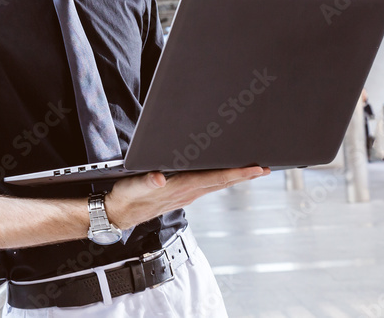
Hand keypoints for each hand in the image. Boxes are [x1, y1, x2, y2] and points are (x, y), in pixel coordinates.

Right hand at [104, 167, 269, 229]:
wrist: (118, 214)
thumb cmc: (125, 198)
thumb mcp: (132, 187)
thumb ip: (147, 182)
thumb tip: (160, 178)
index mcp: (180, 188)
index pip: (214, 179)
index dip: (236, 174)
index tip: (255, 169)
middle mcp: (187, 193)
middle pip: (221, 182)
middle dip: (244, 175)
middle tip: (265, 168)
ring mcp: (186, 196)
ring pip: (216, 185)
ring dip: (235, 178)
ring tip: (251, 171)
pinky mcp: (181, 195)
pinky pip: (207, 186)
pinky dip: (221, 180)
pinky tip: (224, 176)